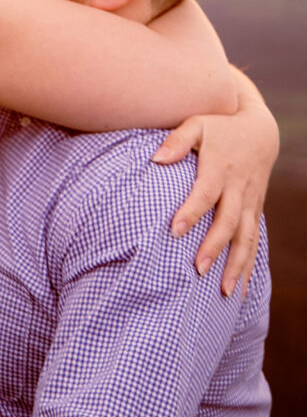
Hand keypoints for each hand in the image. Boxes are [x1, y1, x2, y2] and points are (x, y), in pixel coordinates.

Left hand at [154, 84, 278, 297]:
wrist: (260, 130)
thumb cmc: (219, 127)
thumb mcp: (197, 124)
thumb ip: (177, 140)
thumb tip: (156, 159)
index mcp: (220, 168)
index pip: (205, 194)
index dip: (191, 212)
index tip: (175, 231)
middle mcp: (238, 189)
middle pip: (227, 222)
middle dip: (214, 247)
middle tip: (198, 270)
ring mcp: (249, 202)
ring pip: (246, 238)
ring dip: (236, 265)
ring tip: (225, 292)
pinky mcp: (255, 211)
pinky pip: (254, 242)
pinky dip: (248, 266)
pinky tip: (239, 290)